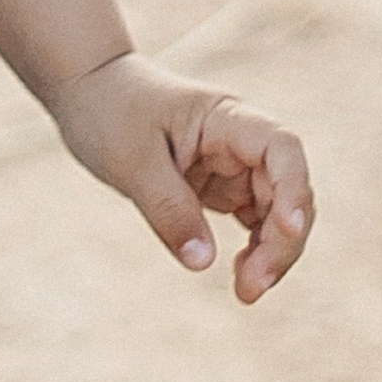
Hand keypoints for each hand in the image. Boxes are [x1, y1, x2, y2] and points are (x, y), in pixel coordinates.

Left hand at [47, 53, 313, 303]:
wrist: (88, 90)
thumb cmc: (108, 111)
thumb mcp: (130, 161)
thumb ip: (168, 209)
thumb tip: (203, 263)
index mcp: (225, 117)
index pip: (281, 148)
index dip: (293, 189)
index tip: (289, 230)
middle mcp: (239, 140)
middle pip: (286, 189)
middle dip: (281, 241)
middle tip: (252, 288)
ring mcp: (233, 165)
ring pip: (276, 211)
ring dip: (272, 252)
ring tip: (246, 291)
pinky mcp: (220, 186)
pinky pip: (254, 221)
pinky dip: (255, 249)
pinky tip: (241, 275)